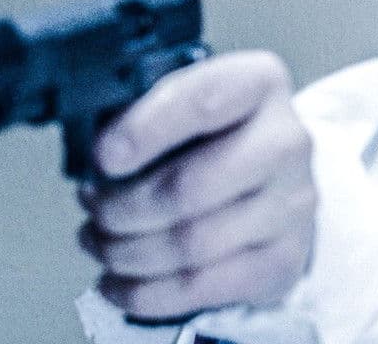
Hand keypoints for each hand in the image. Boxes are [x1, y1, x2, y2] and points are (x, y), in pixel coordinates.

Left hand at [76, 50, 315, 319]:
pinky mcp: (282, 260)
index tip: (102, 156)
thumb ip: (138, 110)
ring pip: (191, 244)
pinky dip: (144, 292)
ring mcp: (291, 205)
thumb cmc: (214, 137)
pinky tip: (116, 281)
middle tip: (92, 205)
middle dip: (123, 206)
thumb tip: (85, 146)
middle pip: (191, 186)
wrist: (274, 180)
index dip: (145, 130)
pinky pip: (201, 288)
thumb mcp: (183, 101)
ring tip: (100, 240)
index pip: (204, 99)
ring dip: (126, 251)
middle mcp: (285, 142)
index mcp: (258, 84)